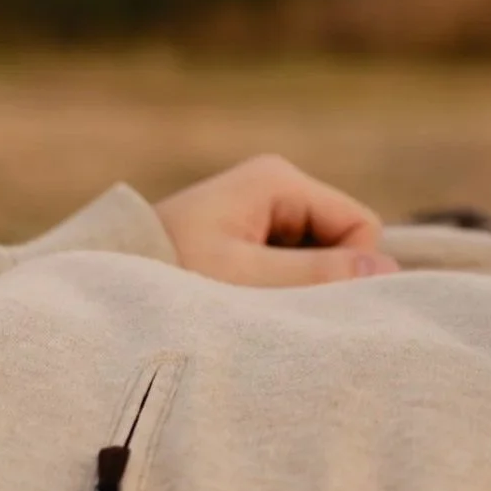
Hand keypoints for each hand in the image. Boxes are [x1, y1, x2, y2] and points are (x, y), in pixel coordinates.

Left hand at [154, 155, 399, 289]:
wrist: (102, 295)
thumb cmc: (168, 278)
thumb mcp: (245, 282)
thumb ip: (317, 276)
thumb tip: (388, 271)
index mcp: (278, 179)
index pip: (359, 226)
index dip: (348, 271)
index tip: (306, 306)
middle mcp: (274, 185)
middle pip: (340, 242)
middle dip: (318, 280)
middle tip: (272, 311)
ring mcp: (260, 209)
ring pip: (317, 257)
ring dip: (294, 289)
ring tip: (249, 308)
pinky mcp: (245, 234)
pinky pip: (289, 265)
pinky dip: (275, 291)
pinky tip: (242, 305)